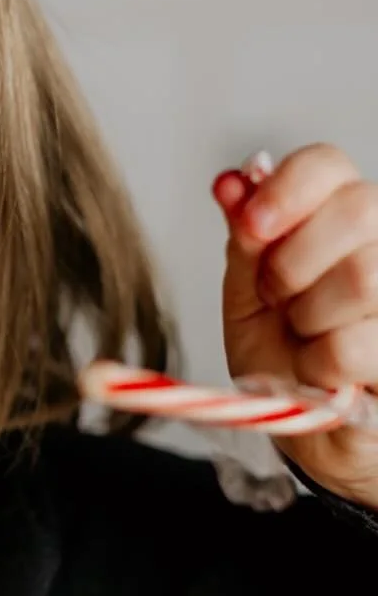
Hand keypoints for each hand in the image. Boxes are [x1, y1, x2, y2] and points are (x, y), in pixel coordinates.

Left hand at [213, 143, 377, 510]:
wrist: (309, 431)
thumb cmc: (283, 357)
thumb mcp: (249, 296)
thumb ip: (247, 242)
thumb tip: (231, 183)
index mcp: (340, 217)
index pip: (328, 164)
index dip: (287, 188)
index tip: (252, 225)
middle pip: (357, 210)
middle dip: (293, 262)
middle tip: (278, 298)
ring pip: (364, 277)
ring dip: (310, 318)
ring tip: (305, 339)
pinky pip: (356, 344)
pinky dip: (320, 365)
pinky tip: (322, 373)